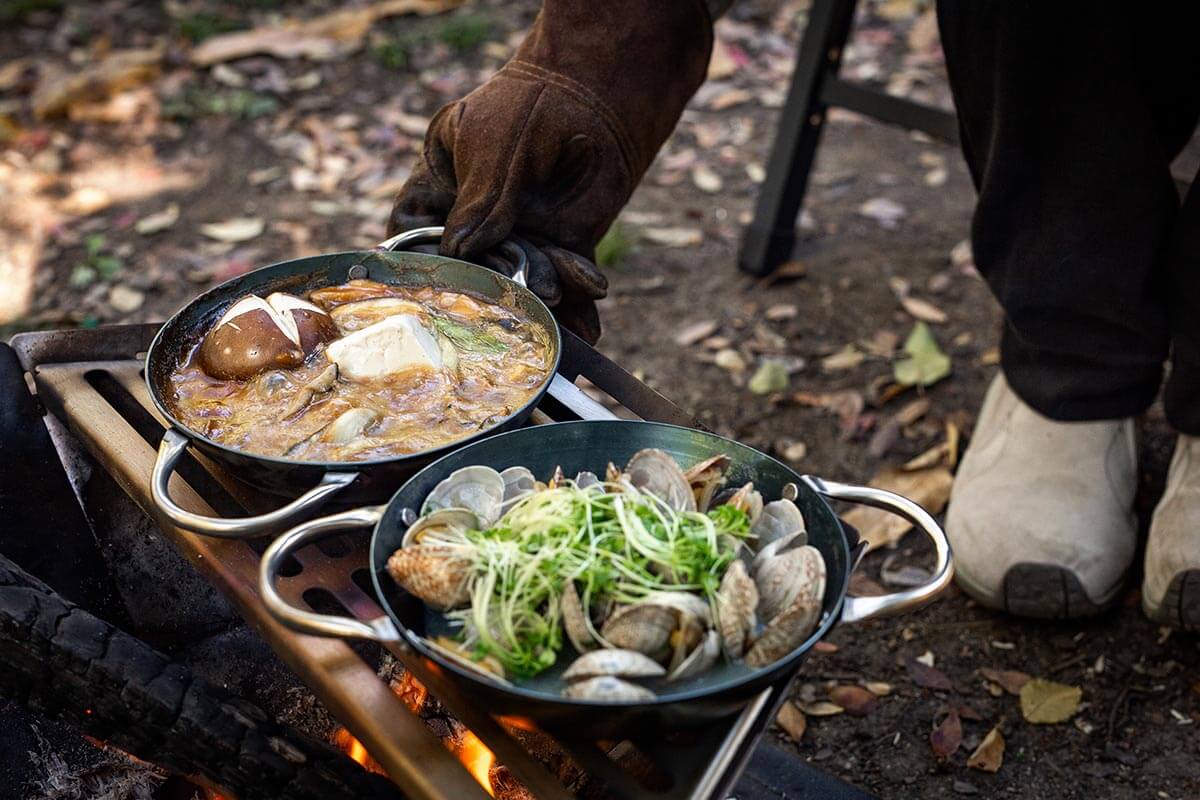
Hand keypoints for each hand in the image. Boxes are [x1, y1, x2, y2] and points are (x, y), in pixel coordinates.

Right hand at [388, 0, 713, 342]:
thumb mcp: (493, 145)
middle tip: (518, 288)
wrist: (602, 95)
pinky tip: (588, 330)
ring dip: (540, 302)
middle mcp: (474, 221)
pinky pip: (564, 287)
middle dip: (495, 285)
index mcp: (437, 188)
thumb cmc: (531, 105)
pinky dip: (577, 309)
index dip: (419, 266)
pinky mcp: (560, 247)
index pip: (413, 237)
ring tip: (559, 303)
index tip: (434, 286)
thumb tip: (457, 252)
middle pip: (470, 271)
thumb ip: (479, 201)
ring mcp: (517, 237)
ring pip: (520, 285)